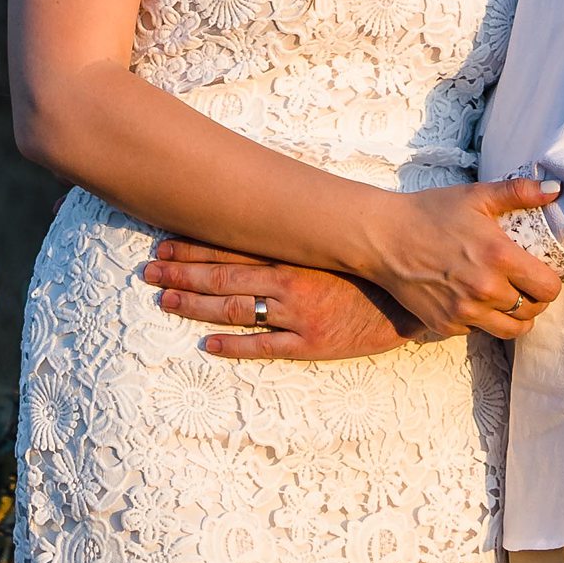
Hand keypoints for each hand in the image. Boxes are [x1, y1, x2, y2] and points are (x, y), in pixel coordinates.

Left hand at [143, 245, 406, 358]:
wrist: (416, 298)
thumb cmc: (373, 267)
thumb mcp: (336, 243)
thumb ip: (301, 235)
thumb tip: (267, 216)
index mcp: (295, 253)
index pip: (233, 246)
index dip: (193, 246)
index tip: (162, 243)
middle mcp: (289, 282)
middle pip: (223, 275)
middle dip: (181, 272)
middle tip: (147, 270)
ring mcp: (298, 315)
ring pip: (234, 308)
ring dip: (195, 305)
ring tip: (163, 300)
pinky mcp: (312, 344)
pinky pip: (264, 346)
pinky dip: (233, 346)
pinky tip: (207, 345)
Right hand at [369, 176, 563, 341]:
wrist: (382, 238)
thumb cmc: (429, 212)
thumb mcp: (476, 195)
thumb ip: (519, 192)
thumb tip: (556, 190)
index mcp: (499, 257)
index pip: (549, 288)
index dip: (551, 282)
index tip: (541, 274)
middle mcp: (485, 289)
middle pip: (533, 311)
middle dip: (535, 299)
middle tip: (524, 285)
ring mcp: (464, 312)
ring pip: (511, 330)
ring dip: (515, 317)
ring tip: (507, 300)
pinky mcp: (445, 325)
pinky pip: (479, 332)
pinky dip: (482, 320)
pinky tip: (474, 300)